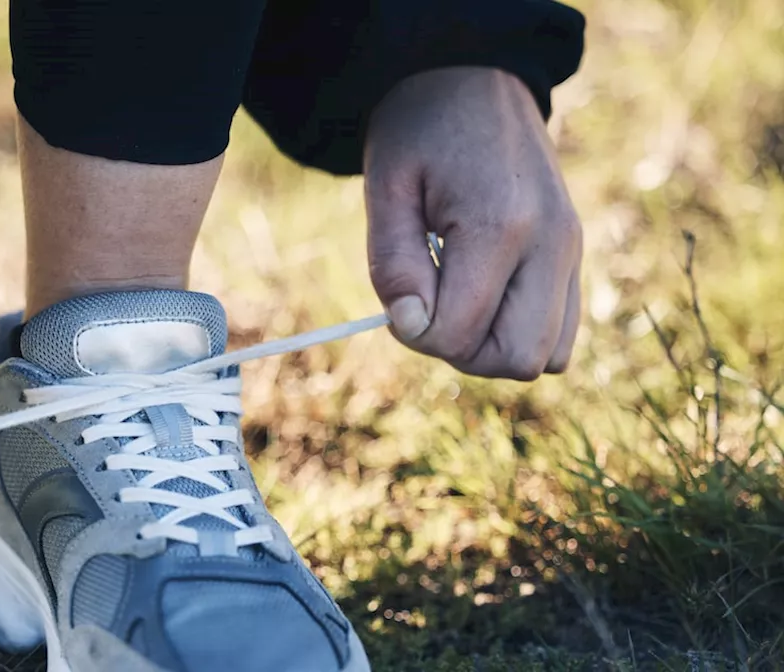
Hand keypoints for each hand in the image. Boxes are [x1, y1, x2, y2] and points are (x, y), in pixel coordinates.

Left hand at [364, 66, 581, 379]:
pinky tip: (486, 295)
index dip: (417, 333)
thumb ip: (394, 265)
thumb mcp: (386, 188)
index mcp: (502, 225)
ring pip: (546, 356)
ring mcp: (573, 249)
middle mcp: (552, 243)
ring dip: (493, 346)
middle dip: (461, 351)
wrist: (474, 78)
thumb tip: (412, 328)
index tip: (401, 300)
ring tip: (459, 298)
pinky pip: (561, 333)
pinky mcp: (576, 253)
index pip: (461, 335)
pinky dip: (520, 331)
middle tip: (430, 304)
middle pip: (517, 359)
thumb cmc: (420, 130)